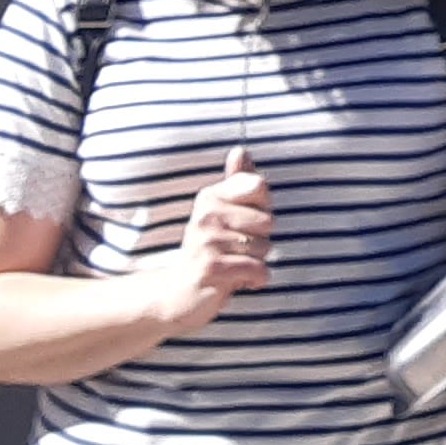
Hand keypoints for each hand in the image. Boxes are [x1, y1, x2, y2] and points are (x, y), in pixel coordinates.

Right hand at [149, 152, 272, 335]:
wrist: (178, 294)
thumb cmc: (209, 250)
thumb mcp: (222, 213)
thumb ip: (236, 182)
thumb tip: (240, 150)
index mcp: (210, 197)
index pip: (258, 186)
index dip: (263, 207)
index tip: (247, 221)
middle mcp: (206, 215)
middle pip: (267, 220)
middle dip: (261, 240)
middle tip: (237, 250)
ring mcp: (206, 242)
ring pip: (264, 247)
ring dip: (256, 261)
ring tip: (233, 264)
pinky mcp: (211, 268)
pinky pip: (258, 269)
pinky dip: (256, 279)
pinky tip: (238, 281)